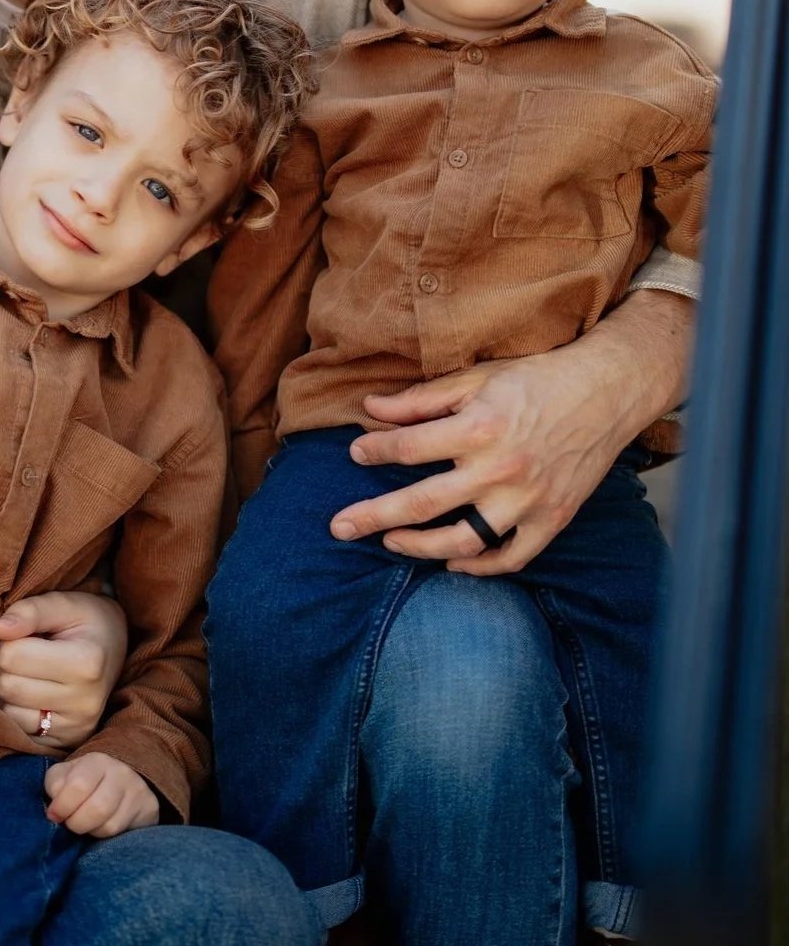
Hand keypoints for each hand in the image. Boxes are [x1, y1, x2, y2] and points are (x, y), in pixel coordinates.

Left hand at [0, 592, 126, 749]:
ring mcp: (76, 727)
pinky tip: (37, 694)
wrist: (113, 648)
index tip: (31, 635)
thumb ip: (29, 611)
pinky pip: (18, 730)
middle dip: (9, 665)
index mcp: (86, 663)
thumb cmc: (85, 621)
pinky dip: (19, 710)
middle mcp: (84, 702)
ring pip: (8, 711)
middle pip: (7, 685)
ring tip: (34, 673)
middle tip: (31, 653)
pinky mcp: (66, 742)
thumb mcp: (63, 604)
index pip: (11, 656)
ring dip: (12, 689)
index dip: (11, 639)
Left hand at [44, 753, 158, 837]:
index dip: (62, 806)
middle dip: (76, 823)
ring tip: (87, 824)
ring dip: (91, 832)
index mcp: (97, 761)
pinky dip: (107, 837)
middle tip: (70, 823)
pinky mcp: (149, 811)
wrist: (122, 774)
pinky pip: (124, 834)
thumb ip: (55, 785)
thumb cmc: (85, 778)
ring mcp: (139, 792)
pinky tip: (102, 827)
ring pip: (110, 826)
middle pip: (97, 809)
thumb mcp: (66, 774)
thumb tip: (54, 810)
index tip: (54, 815)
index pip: (79, 786)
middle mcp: (122, 774)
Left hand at [335, 295, 688, 572]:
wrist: (606, 391)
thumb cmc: (536, 379)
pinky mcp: (551, 519)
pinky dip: (478, 566)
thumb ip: (420, 399)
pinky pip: (509, 557)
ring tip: (391, 543)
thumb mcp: (475, 379)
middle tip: (339, 527)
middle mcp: (500, 468)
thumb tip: (369, 408)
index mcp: (478, 428)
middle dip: (373, 517)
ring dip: (420, 548)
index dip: (374, 451)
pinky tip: (451, 561)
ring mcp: (527, 499)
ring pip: (462, 540)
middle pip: (422, 503)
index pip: (407, 449)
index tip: (354, 454)